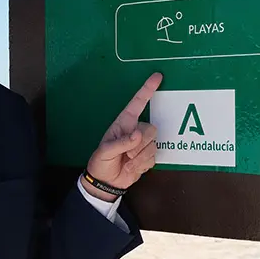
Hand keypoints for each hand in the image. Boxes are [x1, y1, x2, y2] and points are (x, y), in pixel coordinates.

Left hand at [83, 73, 162, 200]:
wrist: (106, 182)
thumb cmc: (101, 161)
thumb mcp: (106, 151)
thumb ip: (122, 143)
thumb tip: (138, 136)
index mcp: (124, 122)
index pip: (138, 102)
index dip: (148, 89)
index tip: (157, 76)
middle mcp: (136, 130)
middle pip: (151, 129)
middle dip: (140, 145)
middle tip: (127, 155)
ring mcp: (143, 143)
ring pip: (153, 145)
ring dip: (139, 158)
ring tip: (126, 162)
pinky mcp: (148, 156)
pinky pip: (154, 158)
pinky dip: (142, 166)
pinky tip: (132, 167)